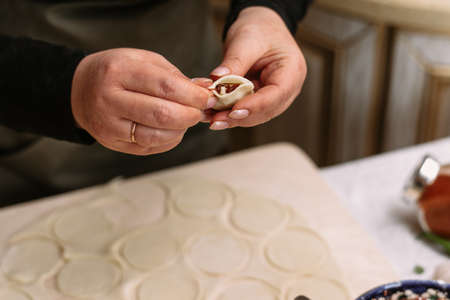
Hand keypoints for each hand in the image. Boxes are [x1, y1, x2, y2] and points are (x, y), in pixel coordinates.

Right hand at [71, 48, 215, 154]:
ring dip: (181, 129)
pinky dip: (169, 140)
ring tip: (187, 119)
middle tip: (201, 111)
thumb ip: (174, 76)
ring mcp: (109, 125)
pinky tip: (173, 129)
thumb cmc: (117, 72)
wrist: (80, 90)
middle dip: (190, 114)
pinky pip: (149, 147)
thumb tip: (205, 90)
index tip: (208, 96)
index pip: (164, 86)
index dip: (193, 94)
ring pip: (156, 135)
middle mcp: (109, 99)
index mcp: (119, 71)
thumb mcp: (143, 61)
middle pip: (161, 114)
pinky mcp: (112, 142)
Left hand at [208, 7, 306, 129]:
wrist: (259, 27)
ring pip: (255, 116)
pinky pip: (246, 111)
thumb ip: (234, 62)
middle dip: (240, 117)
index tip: (233, 111)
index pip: (276, 95)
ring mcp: (274, 97)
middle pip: (266, 111)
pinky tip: (213, 115)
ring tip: (211, 119)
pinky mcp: (260, 100)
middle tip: (216, 120)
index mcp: (292, 71)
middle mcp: (287, 88)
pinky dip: (229, 114)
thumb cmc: (259, 29)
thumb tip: (217, 80)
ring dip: (232, 119)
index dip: (254, 106)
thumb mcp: (246, 40)